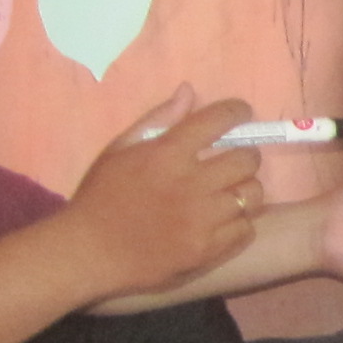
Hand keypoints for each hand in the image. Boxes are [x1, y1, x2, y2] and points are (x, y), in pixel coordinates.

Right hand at [67, 88, 263, 295]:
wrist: (89, 252)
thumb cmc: (101, 196)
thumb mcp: (119, 150)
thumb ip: (158, 120)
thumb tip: (190, 90)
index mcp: (167, 154)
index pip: (219, 120)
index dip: (237, 111)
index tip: (240, 113)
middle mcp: (191, 183)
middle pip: (247, 160)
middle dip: (245, 155)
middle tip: (232, 161)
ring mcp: (202, 219)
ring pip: (253, 194)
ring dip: (245, 189)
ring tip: (228, 192)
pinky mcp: (207, 249)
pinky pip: (246, 228)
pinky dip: (239, 221)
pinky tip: (222, 220)